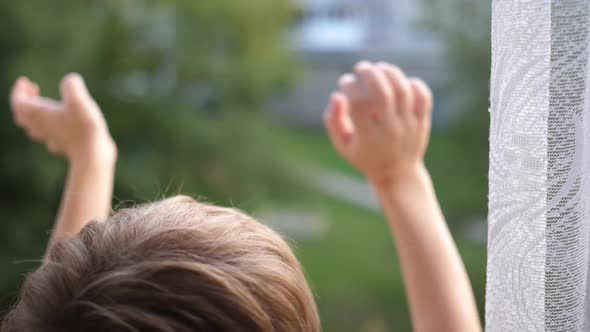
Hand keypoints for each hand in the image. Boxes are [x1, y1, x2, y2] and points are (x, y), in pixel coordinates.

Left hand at [10, 74, 115, 165]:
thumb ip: (71, 85)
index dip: (19, 90)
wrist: (93, 155)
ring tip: (45, 106)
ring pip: (34, 127)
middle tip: (34, 89)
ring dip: (35, 115)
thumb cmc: (83, 127)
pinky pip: (50, 136)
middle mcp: (41, 127)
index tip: (26, 81)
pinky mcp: (64, 146)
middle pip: (22, 115)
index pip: (18, 101)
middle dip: (25, 101)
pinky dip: (51, 127)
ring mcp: (52, 138)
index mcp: (38, 114)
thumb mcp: (78, 100)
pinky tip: (61, 125)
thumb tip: (71, 80)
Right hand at [324, 61, 432, 186]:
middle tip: (361, 67)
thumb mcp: (342, 144)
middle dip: (370, 73)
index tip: (344, 82)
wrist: (397, 175)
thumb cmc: (364, 156)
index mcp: (368, 136)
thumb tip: (337, 95)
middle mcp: (389, 129)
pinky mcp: (422, 122)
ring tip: (379, 67)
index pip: (358, 103)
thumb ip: (333, 120)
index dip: (349, 86)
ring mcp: (408, 125)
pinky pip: (423, 96)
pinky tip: (401, 82)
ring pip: (403, 90)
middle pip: (383, 93)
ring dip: (390, 72)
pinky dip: (414, 83)